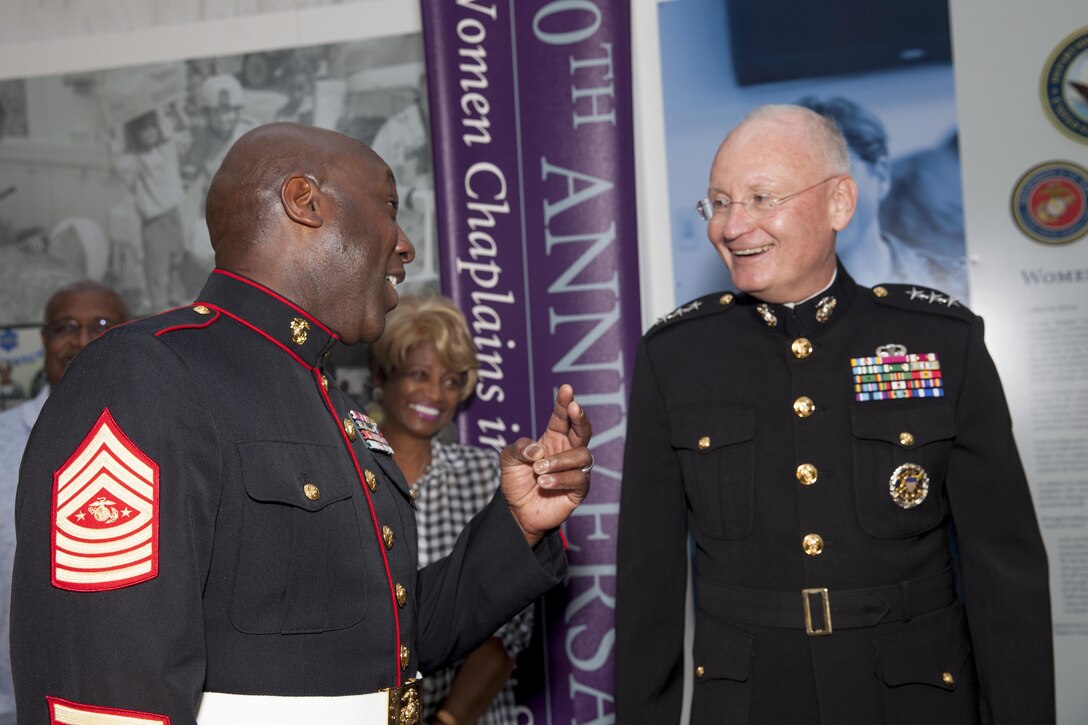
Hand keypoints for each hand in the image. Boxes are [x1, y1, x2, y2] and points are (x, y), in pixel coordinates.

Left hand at [499, 384, 592, 546]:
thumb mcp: (508, 459)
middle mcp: (567, 450)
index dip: (564, 402)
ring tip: (538, 470)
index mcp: (553, 438)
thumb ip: (519, 448)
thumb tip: (538, 450)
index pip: (562, 417)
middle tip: (574, 407)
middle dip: (580, 417)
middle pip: (582, 430)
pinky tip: (544, 482)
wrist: (517, 512)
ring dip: (559, 460)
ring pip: (582, 455)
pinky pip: (579, 479)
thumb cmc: (516, 481)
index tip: (566, 389)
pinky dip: (560, 478)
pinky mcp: (578, 489)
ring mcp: (575, 470)